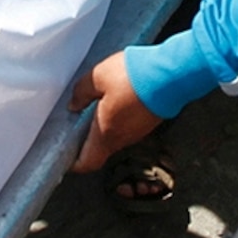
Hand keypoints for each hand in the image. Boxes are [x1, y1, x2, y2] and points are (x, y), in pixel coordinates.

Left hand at [68, 50, 162, 172]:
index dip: (74, 163)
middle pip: (99, 150)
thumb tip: (73, 105)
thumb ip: (81, 92)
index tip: (64, 155)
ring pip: (114, 138)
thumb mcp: (97, 77)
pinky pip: (127, 127)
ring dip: (102, 128)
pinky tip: (114, 101)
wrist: (172, 74)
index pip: (87, 163)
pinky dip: (117, 120)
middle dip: (85, 142)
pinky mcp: (148, 122)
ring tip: (93, 109)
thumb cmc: (134, 77)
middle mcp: (122, 138)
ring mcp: (138, 132)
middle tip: (74, 126)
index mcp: (105, 133)